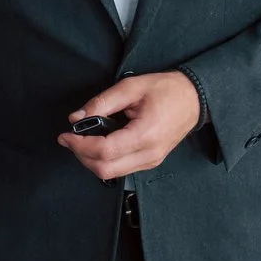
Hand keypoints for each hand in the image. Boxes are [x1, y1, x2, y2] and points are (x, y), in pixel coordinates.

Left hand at [58, 71, 202, 181]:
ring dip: (92, 160)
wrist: (195, 98)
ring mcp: (151, 161)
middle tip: (71, 140)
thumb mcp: (131, 87)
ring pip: (112, 173)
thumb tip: (77, 117)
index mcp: (145, 135)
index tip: (66, 135)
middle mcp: (149, 154)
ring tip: (83, 141)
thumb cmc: (168, 90)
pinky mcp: (151, 161)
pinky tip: (100, 144)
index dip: (79, 145)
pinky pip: (122, 169)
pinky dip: (105, 161)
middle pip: (105, 170)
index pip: (104, 151)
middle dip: (82, 156)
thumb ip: (102, 103)